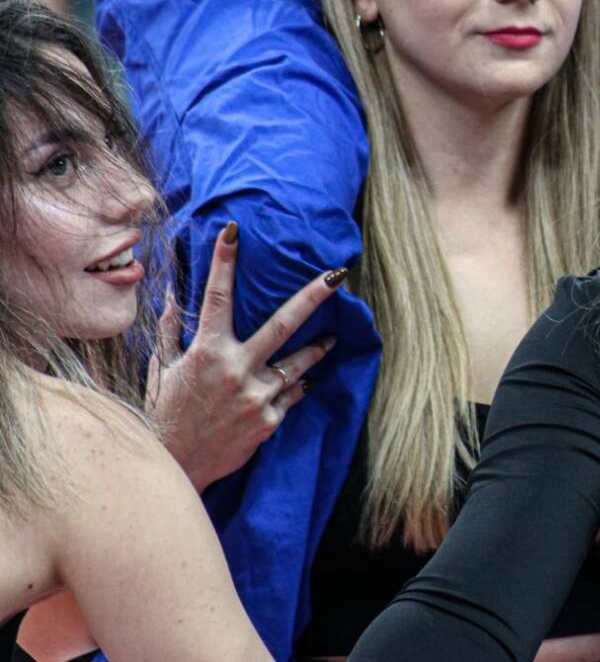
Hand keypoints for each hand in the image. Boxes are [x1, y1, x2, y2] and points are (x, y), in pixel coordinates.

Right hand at [145, 221, 344, 491]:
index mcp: (206, 353)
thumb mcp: (162, 368)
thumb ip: (172, 329)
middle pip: (284, 324)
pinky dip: (297, 385)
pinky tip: (304, 379)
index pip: (217, 297)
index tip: (233, 231)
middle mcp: (236, 371)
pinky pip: (292, 395)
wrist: (174, 466)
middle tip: (338, 275)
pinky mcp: (269, 422)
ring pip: (299, 363)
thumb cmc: (164, 411)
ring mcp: (256, 397)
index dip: (224, 262)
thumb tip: (173, 289)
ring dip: (318, 348)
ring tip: (332, 337)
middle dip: (313, 296)